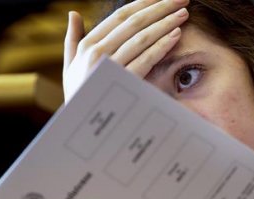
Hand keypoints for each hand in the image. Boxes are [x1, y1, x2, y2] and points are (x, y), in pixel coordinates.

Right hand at [63, 0, 188, 100]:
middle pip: (134, 23)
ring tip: (183, 14)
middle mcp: (96, 52)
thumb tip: (74, 13)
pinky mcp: (121, 82)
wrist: (80, 131)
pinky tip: (176, 36)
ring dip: (165, 23)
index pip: (120, 17)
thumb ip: (73, 40)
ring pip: (141, 38)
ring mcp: (108, 67)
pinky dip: (161, 46)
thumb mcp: (70, 68)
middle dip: (160, 8)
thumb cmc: (79, 99)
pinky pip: (145, 59)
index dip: (144, 4)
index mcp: (87, 45)